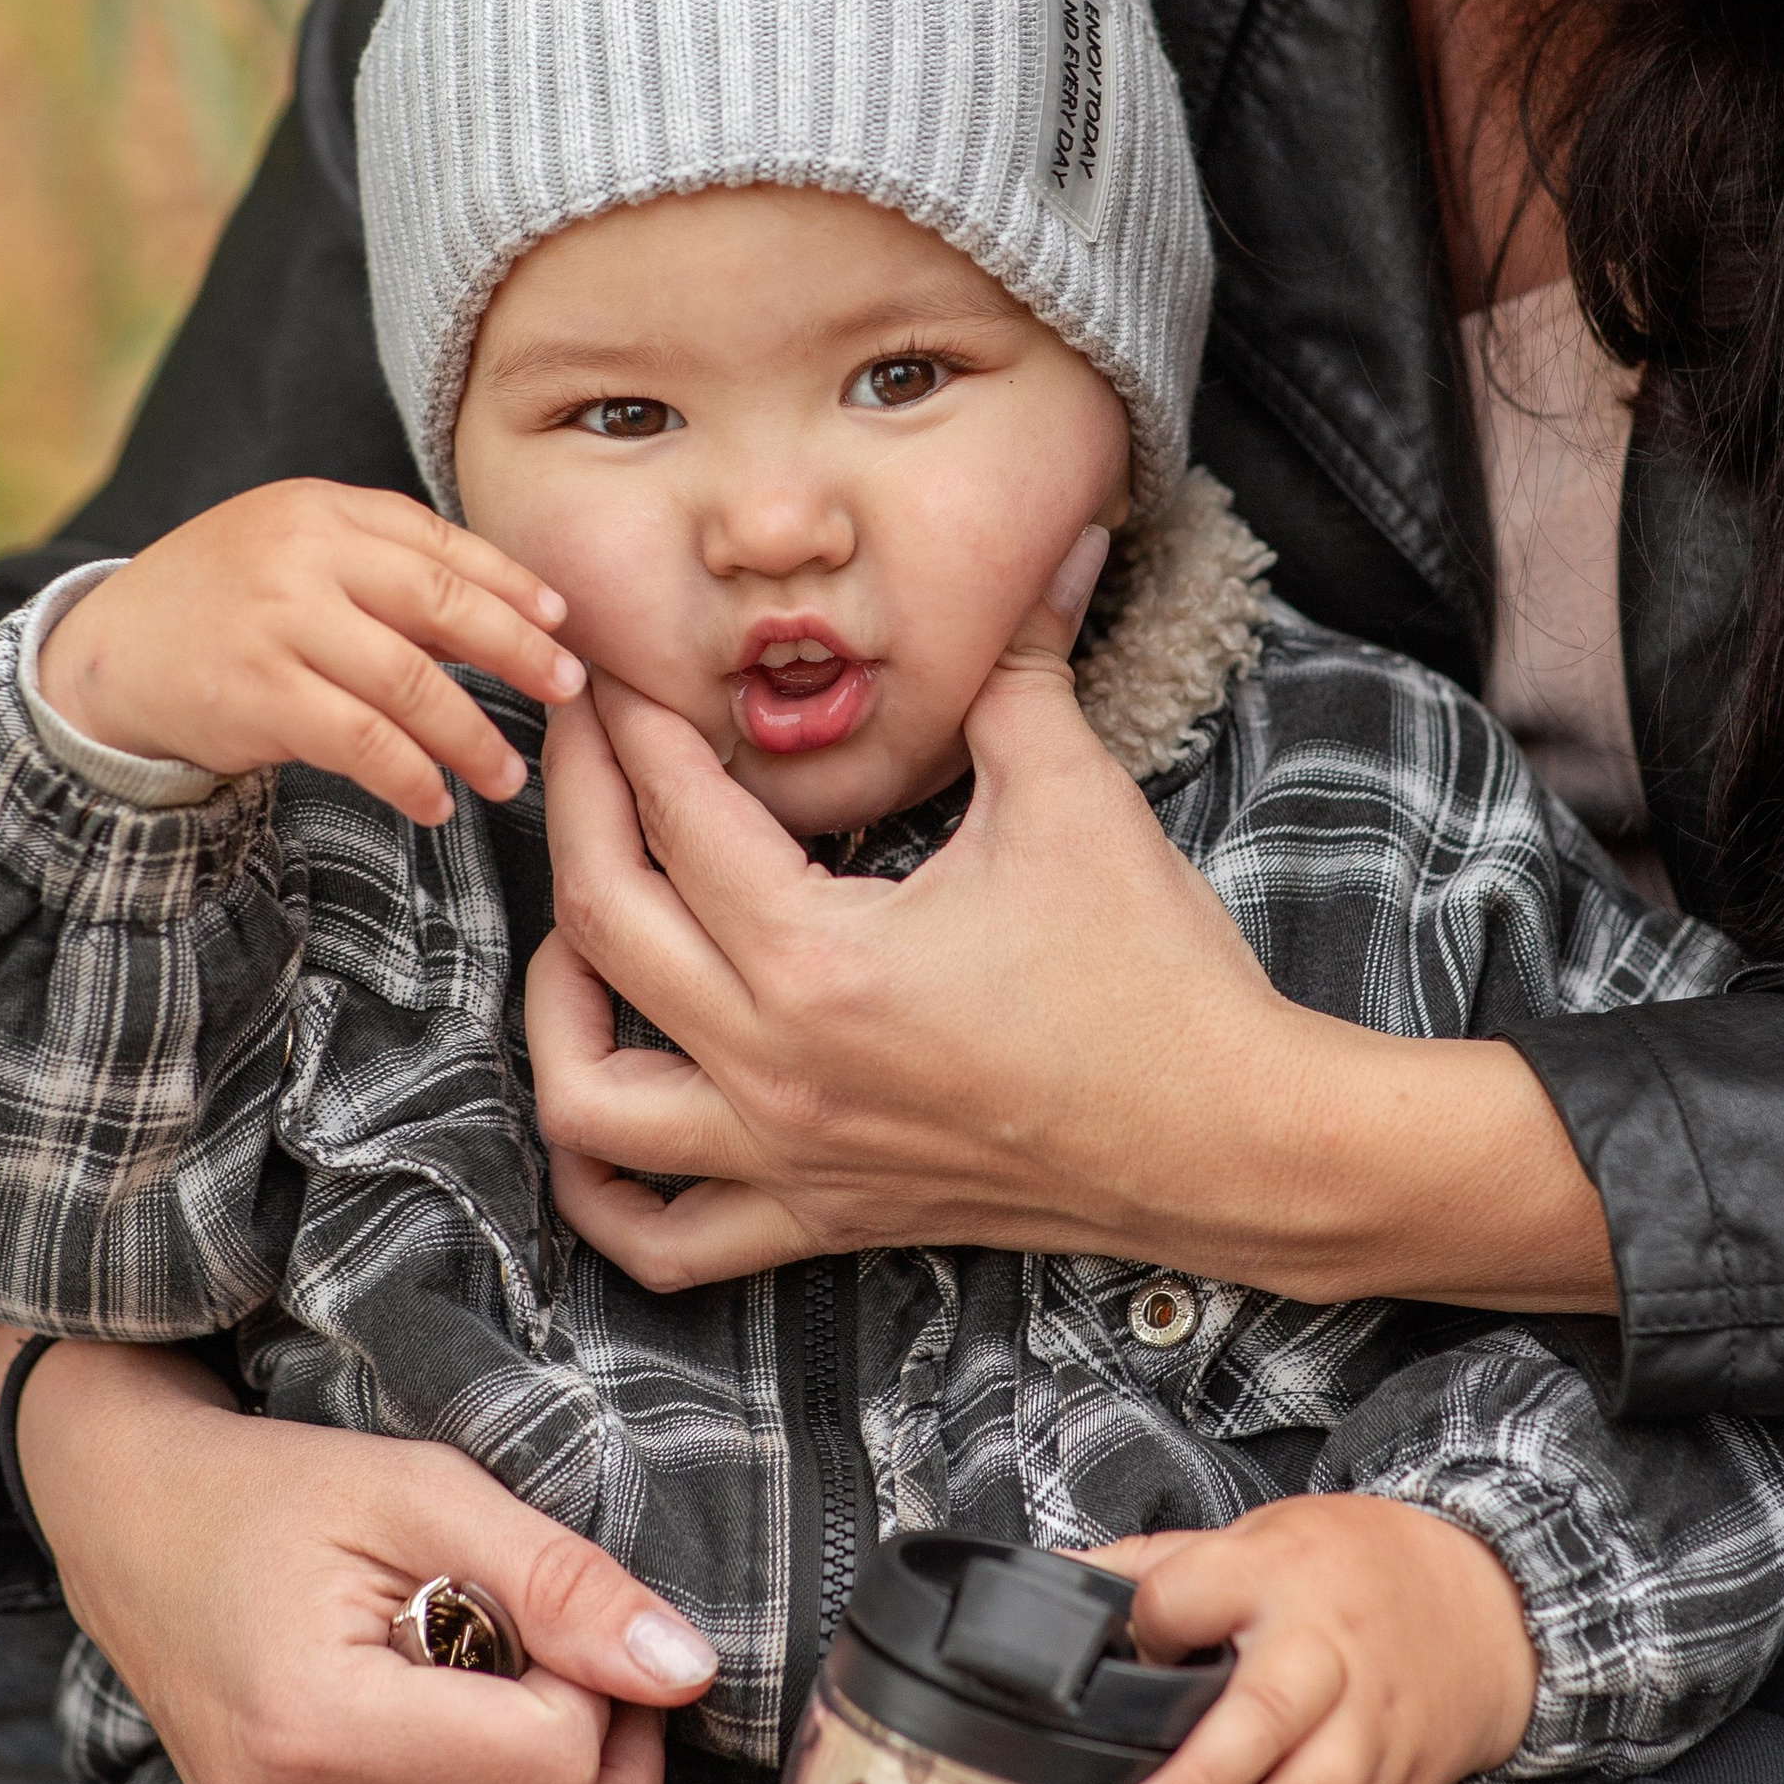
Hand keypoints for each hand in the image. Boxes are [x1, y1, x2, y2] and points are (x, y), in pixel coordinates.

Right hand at [7, 1338, 718, 1783]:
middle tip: (585, 1680)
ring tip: (531, 1708)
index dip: (598, 1686)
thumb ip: (561, 1581)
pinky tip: (479, 1760)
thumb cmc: (282, 1498)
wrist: (141, 1537)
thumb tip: (688, 1670)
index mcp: (312, 1728)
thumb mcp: (425, 1491)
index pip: (549, 1769)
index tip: (564, 1619)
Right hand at [34, 480, 584, 823]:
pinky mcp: (258, 694)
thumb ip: (378, 566)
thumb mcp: (292, 551)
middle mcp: (302, 555)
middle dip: (517, 651)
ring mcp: (278, 623)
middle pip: (442, 603)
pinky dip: (411, 776)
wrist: (104, 655)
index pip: (439, 541)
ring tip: (506, 776)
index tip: (562, 622)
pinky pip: (362, 741)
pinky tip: (435, 800)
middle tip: (569, 690)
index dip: (511, 583)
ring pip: (410, 682)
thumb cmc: (222, 605)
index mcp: (322, 508)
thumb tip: (501, 610)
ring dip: (471, 736)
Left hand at [530, 554, 1609, 1309]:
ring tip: (583, 930)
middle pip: (599, 926)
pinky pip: (664, 1240)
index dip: (635, 724)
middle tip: (581, 732)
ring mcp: (790, 1157)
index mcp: (822, 960)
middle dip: (572, 807)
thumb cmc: (1157, 980)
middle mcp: (777, 1068)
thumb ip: (1024, 668)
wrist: (1230, 1143)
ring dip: (553, 1011)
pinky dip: (603, 1191)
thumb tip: (1060, 542)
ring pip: (588, 1105)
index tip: (618, 663)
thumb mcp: (1076, 799)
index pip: (677, 816)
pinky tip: (608, 1115)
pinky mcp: (823, 1216)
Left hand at [1108, 1496, 1538, 1783]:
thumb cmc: (1347, 1570)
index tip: (1114, 1657)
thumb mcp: (1257, 1537)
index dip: (1152, 1622)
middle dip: (1203, 1777)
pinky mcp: (1398, 1783)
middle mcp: (1328, 1651)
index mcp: (1278, 1575)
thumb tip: (1052, 1579)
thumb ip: (1156, 1565)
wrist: (1479, 1599)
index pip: (1196, 1593)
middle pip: (1268, 1715)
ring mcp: (1369, 1725)